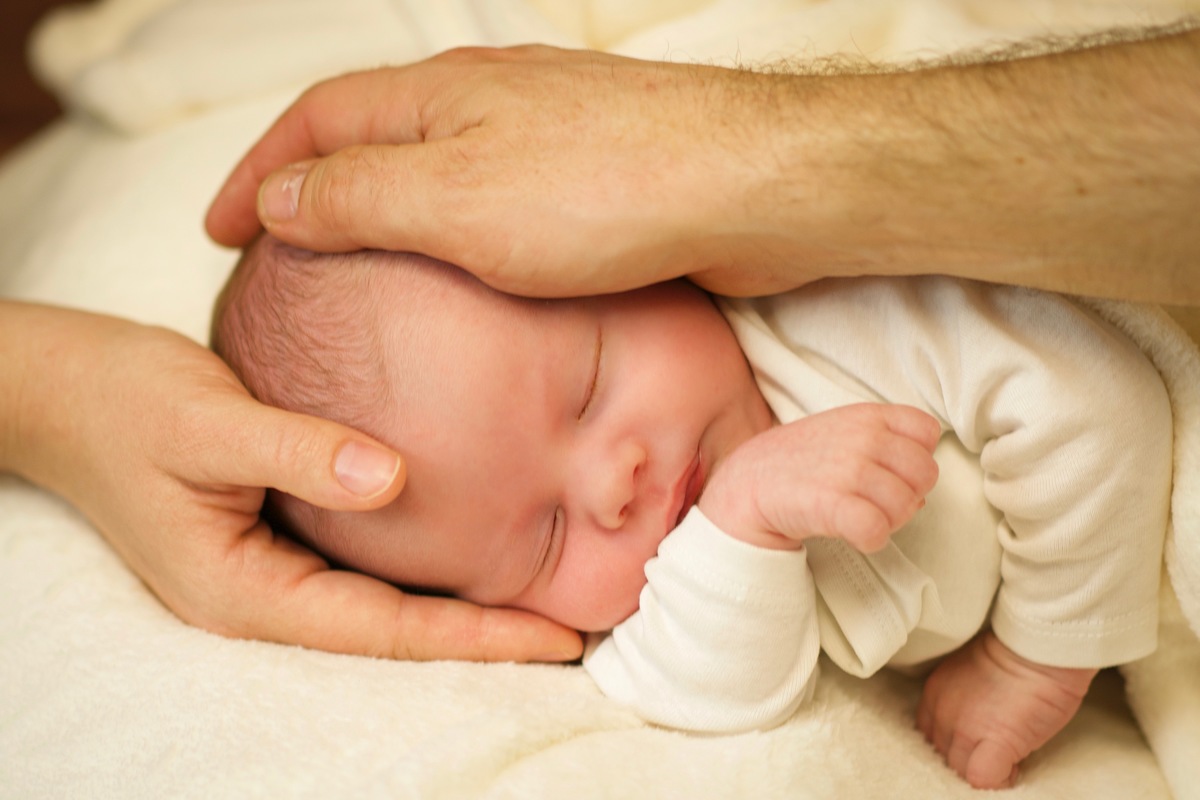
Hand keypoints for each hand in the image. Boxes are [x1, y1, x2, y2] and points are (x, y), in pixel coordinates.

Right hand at [4, 302, 581, 661]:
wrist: (63, 387)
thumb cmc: (122, 402)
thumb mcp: (205, 422)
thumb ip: (295, 451)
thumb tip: (391, 477)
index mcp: (244, 591)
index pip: (384, 631)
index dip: (476, 637)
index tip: (558, 636)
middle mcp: (265, 594)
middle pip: (395, 630)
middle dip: (484, 633)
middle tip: (578, 624)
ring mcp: (272, 567)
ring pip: (384, 601)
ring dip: (461, 602)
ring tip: (547, 589)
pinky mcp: (280, 531)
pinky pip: (364, 560)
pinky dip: (424, 558)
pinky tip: (475, 537)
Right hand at [205, 45, 796, 297]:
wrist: (750, 190)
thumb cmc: (611, 189)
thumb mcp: (458, 200)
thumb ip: (362, 196)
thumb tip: (280, 199)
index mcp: (438, 99)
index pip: (315, 122)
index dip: (257, 172)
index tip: (216, 228)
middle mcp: (486, 107)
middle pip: (370, 140)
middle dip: (313, 191)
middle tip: (276, 251)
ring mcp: (541, 143)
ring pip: (435, 175)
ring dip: (382, 215)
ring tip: (352, 272)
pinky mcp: (591, 186)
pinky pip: (494, 207)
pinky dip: (452, 241)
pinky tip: (461, 283)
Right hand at [698, 404, 939, 550]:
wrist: (746, 483)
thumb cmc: (798, 462)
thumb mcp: (841, 433)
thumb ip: (884, 448)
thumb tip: (920, 493)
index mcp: (867, 416)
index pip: (927, 431)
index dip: (917, 457)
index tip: (892, 471)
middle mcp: (863, 438)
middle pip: (926, 473)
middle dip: (909, 494)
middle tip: (877, 502)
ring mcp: (849, 469)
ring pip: (907, 505)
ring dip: (889, 521)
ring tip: (860, 517)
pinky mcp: (834, 504)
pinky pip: (879, 529)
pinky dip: (872, 539)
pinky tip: (853, 534)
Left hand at [916, 631, 1096, 788]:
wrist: (1037, 647)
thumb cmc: (1014, 653)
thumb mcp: (967, 673)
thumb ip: (961, 702)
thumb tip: (974, 729)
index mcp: (934, 693)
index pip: (930, 735)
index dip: (954, 743)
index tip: (976, 742)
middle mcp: (941, 712)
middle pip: (942, 756)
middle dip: (967, 758)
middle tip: (994, 751)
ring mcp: (964, 728)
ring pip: (958, 770)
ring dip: (982, 770)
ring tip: (1008, 759)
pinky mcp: (995, 742)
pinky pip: (982, 778)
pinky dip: (998, 780)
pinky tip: (1014, 768)